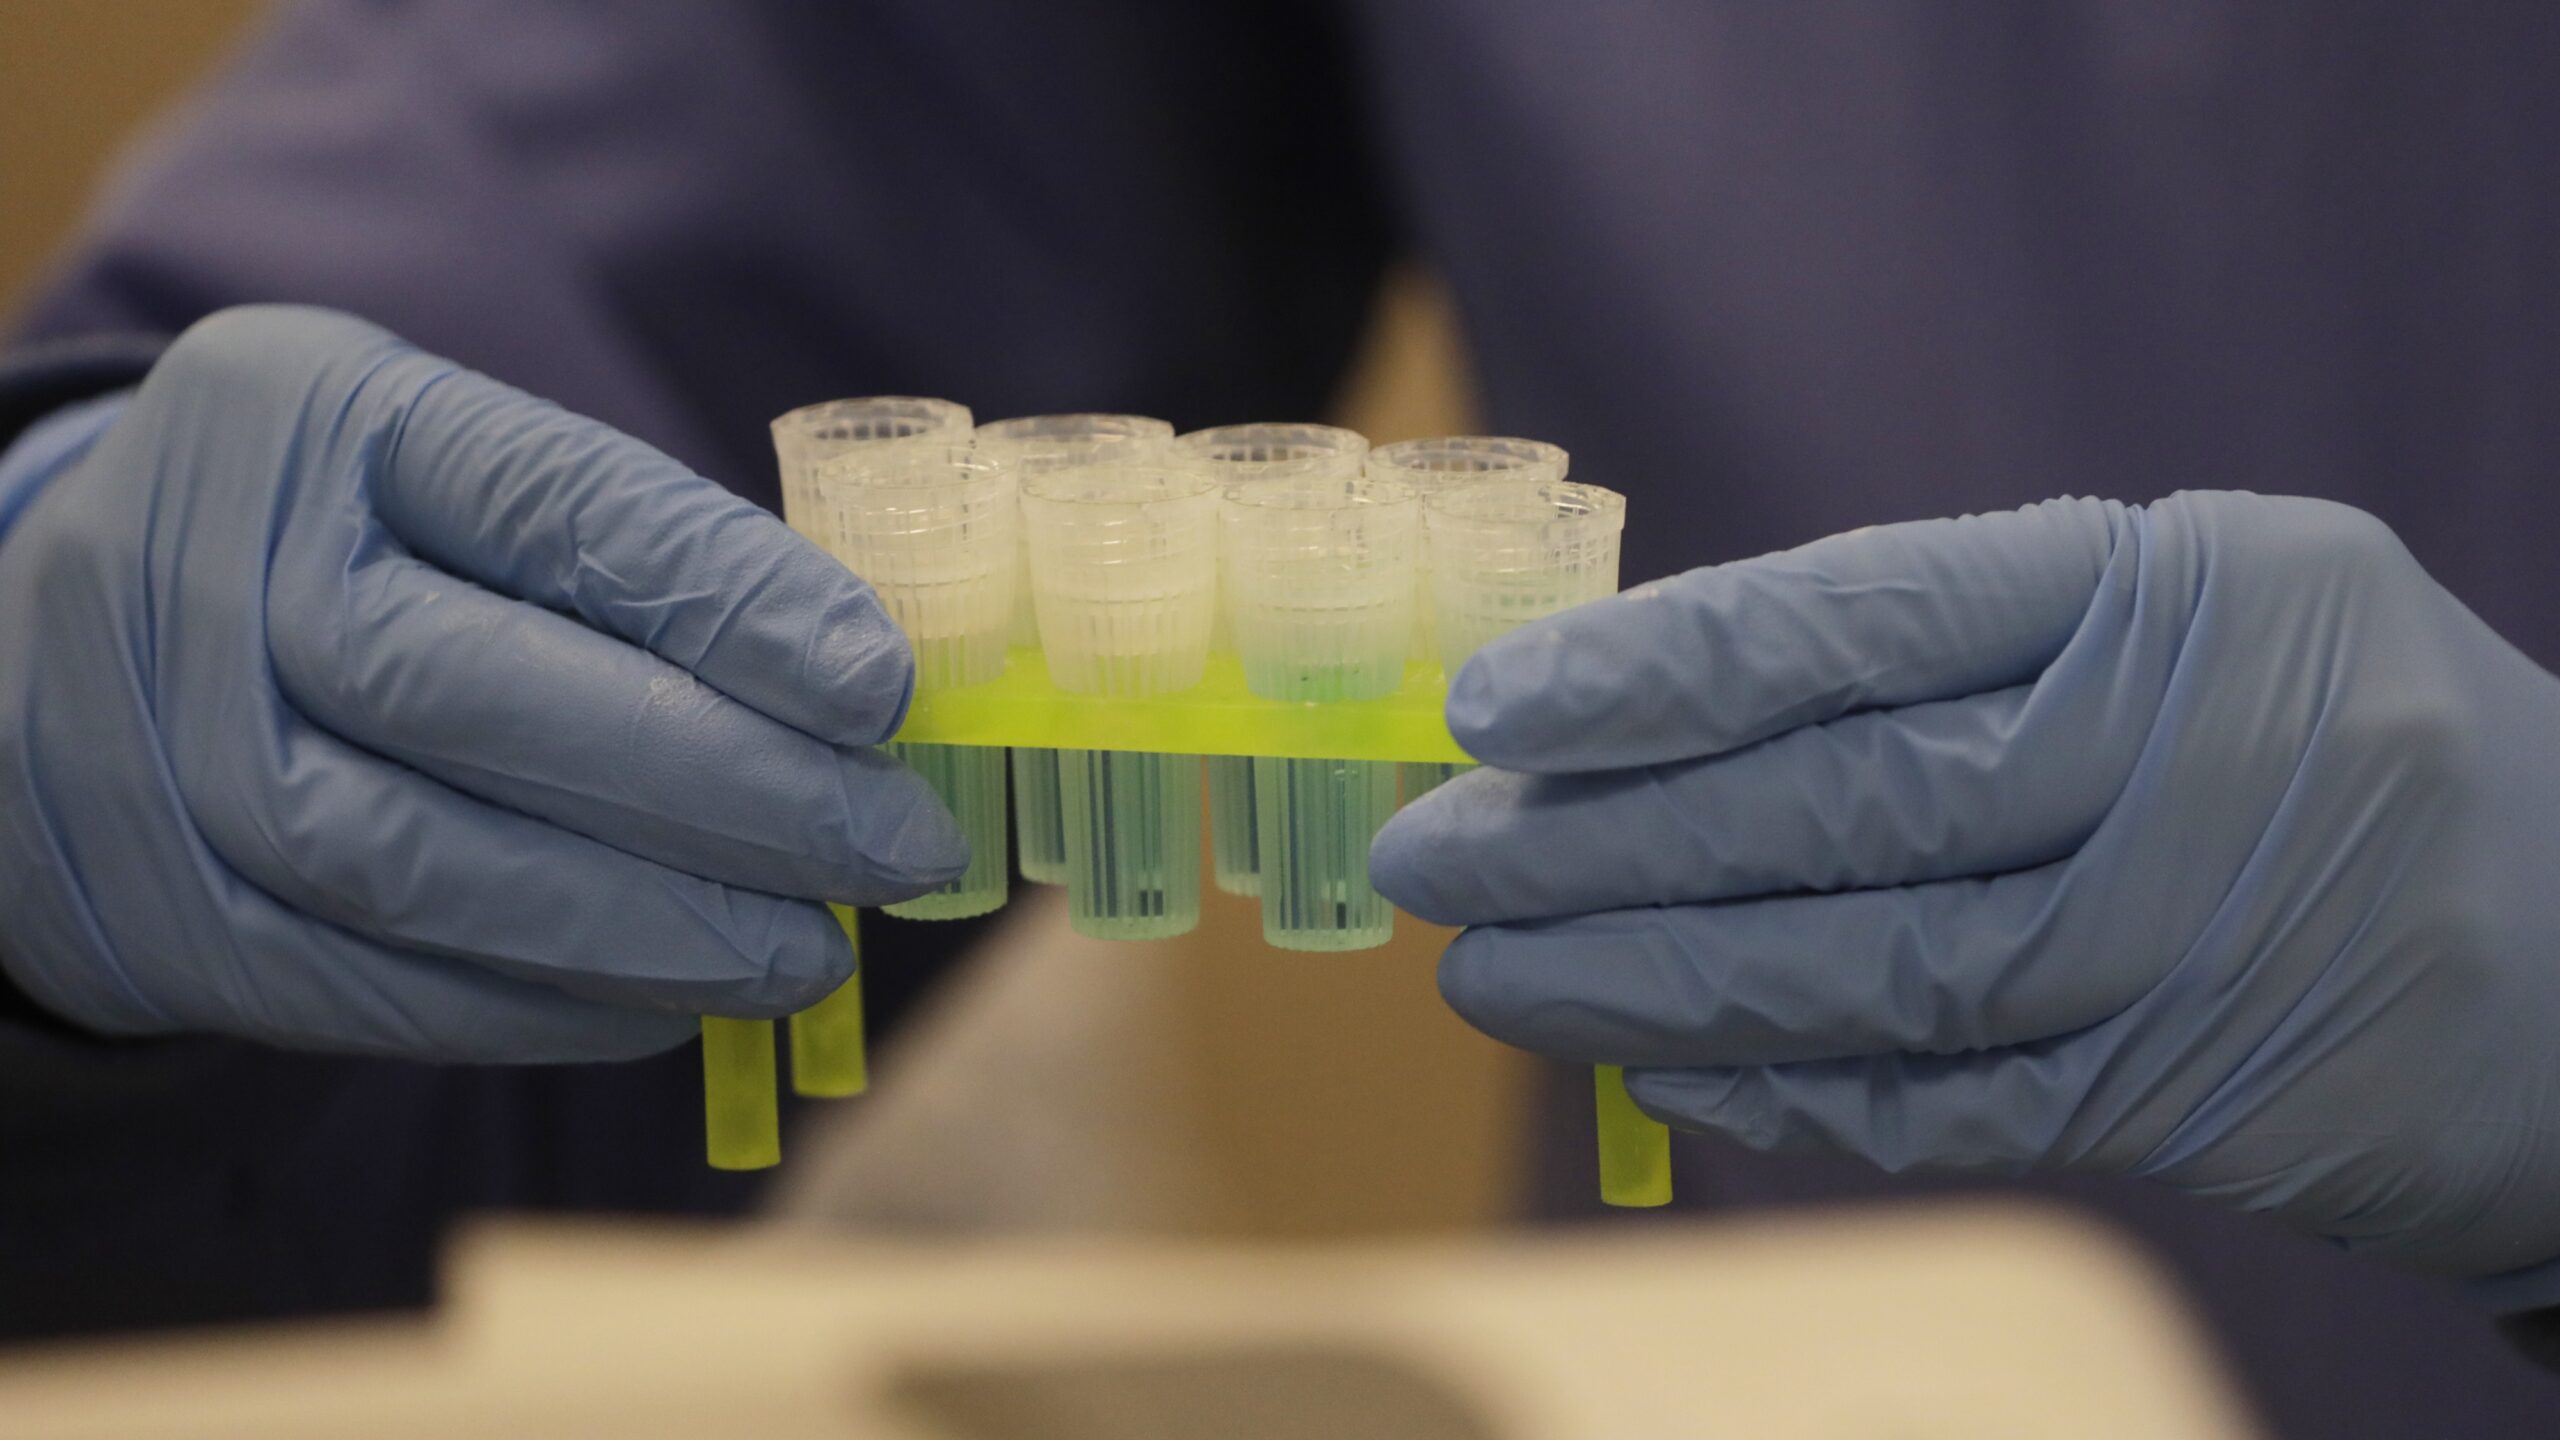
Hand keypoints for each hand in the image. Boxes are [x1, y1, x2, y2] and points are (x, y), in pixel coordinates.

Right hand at [0, 306, 963, 1060]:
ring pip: (427, 863)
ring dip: (652, 924)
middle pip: (485, 692)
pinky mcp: (171, 913)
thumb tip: (863, 695)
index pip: (550, 502)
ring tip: (812, 951)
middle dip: (726, 786)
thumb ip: (619, 556)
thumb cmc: (339, 554)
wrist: (53, 664)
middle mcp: (213, 568)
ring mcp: (165, 751)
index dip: (730, 600)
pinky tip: (677, 1003)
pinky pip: (375, 985)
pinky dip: (548, 1005)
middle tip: (894, 845)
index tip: (885, 686)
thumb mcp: (442, 478)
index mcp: (316, 414)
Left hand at [1374, 493, 2559, 1290]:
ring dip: (1651, 983)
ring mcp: (2195, 941)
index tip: (1497, 707)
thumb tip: (1656, 715)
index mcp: (2179, 586)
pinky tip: (1650, 1071)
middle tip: (1435, 858)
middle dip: (1602, 838)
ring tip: (1491, 976)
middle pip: (1837, 805)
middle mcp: (2189, 756)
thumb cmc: (2330, 732)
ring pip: (1869, 973)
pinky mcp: (2190, 1097)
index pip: (1865, 619)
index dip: (1662, 669)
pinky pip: (1944, 1105)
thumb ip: (1962, 647)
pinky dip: (1784, 1092)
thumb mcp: (2197, 609)